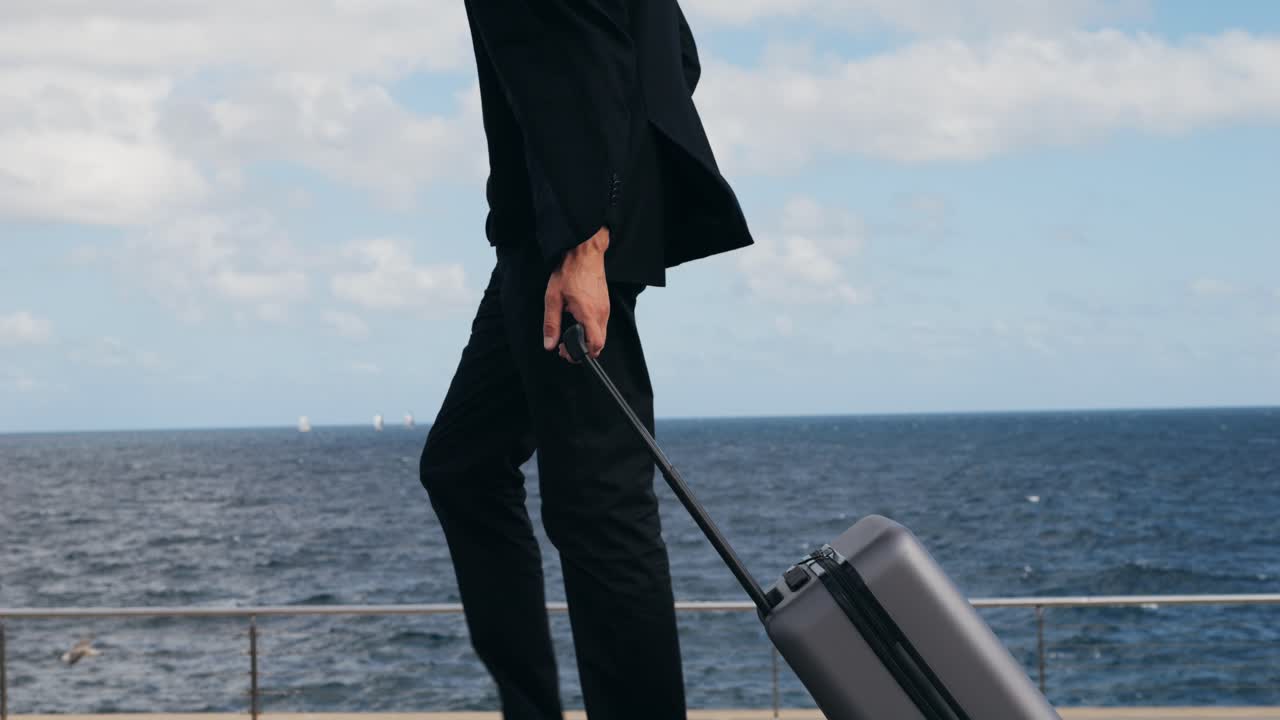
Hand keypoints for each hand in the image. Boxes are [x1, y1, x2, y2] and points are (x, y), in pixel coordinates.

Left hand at [543, 227, 609, 362]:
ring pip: (601, 335)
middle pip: (599, 344)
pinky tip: (577, 321)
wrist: (584, 253)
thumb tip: (549, 344)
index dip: (582, 354)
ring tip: (570, 333)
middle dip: (583, 350)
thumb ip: (551, 324)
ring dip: (586, 340)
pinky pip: (601, 324)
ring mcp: (606, 309)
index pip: (595, 345)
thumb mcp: (553, 298)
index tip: (567, 351)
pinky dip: (590, 330)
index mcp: (588, 313)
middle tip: (565, 346)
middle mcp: (601, 313)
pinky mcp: (606, 305)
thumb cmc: (570, 271)